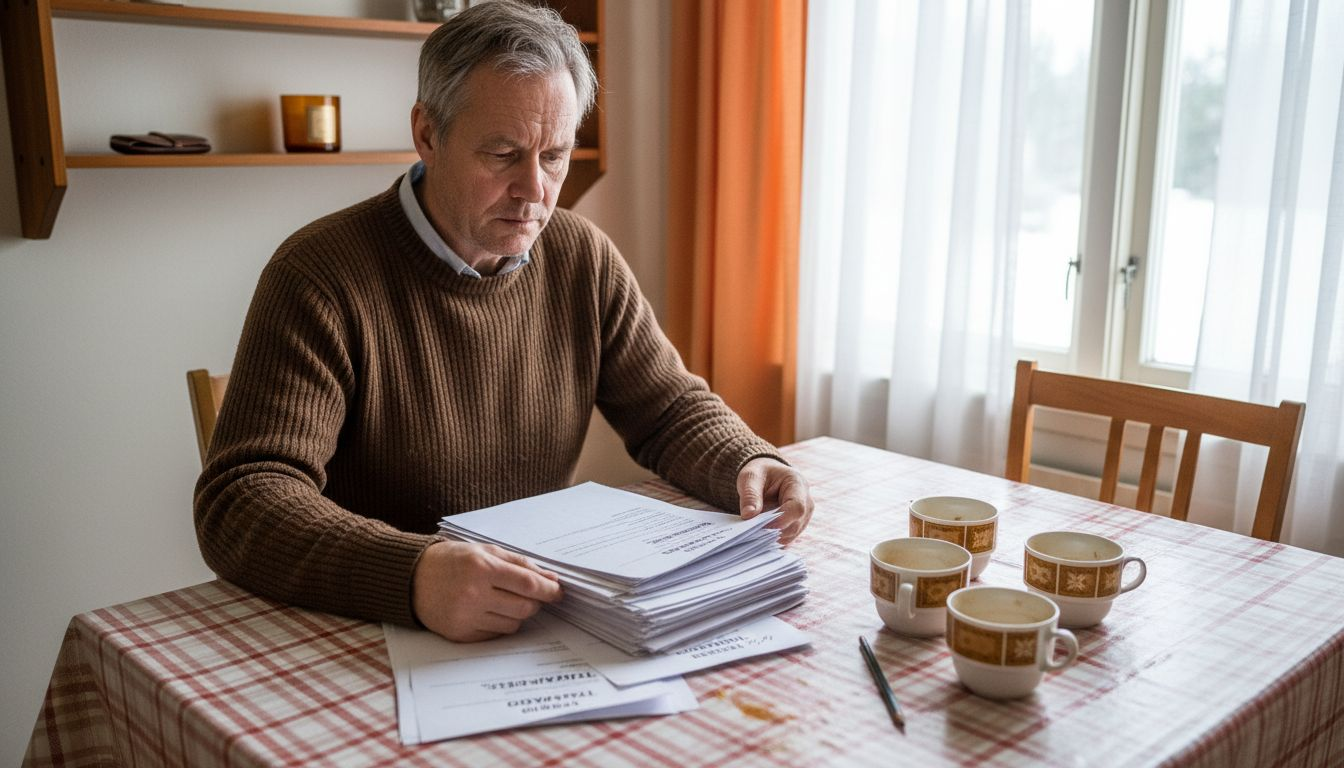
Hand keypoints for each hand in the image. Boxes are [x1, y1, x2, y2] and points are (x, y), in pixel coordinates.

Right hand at [411, 540, 562, 641]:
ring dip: (517, 613)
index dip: (549, 590)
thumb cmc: (453, 560)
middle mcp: (474, 594)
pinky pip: (495, 634)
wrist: (413, 579)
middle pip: (525, 607)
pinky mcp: (461, 634)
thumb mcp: (485, 551)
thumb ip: (520, 563)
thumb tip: (550, 579)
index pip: (529, 584)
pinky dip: (499, 624)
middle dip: (535, 602)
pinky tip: (488, 610)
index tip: (558, 592)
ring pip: (513, 624)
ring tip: (503, 600)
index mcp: (482, 568)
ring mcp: (466, 617)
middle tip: (530, 594)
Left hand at [736, 457, 814, 545]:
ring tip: (753, 536)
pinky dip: (773, 541)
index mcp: (798, 484)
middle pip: (795, 525)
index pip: (797, 507)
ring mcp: (804, 516)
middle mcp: (806, 502)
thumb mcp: (750, 477)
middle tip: (752, 534)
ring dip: (772, 539)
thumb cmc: (760, 474)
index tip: (762, 526)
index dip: (781, 520)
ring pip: (791, 535)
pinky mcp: (796, 527)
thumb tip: (748, 516)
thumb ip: (750, 495)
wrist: (766, 476)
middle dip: (774, 532)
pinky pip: (787, 539)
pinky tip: (758, 540)